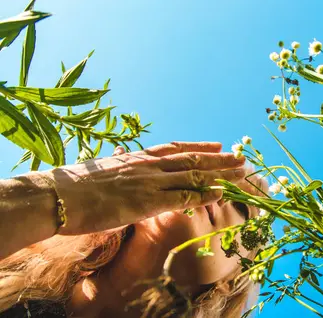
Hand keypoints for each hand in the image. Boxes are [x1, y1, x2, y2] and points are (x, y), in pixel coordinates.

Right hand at [30, 142, 245, 234]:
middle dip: (219, 159)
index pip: (176, 148)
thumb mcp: (103, 171)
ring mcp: (150, 182)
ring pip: (194, 176)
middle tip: (241, 157)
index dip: (200, 147)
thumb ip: (120, 168)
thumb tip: (123, 163)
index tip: (218, 145)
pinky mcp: (147, 202)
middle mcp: (149, 165)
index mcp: (138, 158)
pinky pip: (183, 198)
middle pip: (192, 159)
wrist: (57, 195)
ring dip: (220, 174)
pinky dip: (204, 195)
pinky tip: (220, 194)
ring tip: (241, 172)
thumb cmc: (74, 186)